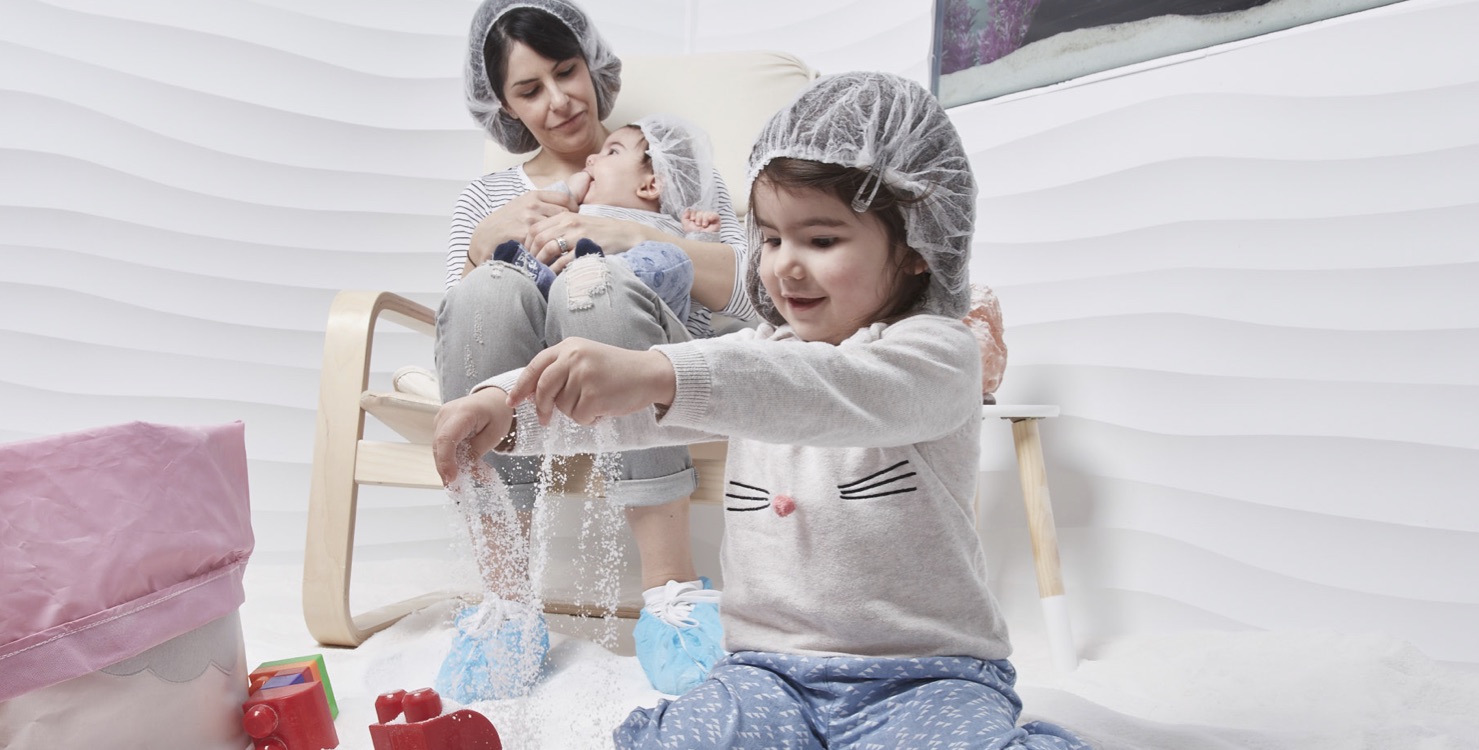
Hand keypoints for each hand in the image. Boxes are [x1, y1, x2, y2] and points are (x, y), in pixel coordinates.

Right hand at [432, 388, 514, 484]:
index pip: (446, 438)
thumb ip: (477, 451)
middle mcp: (446, 414)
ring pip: (439, 449)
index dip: (446, 461)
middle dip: (447, 469)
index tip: (452, 479)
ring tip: (471, 477)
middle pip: (440, 447)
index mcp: (463, 412)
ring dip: (452, 466)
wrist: (493, 398)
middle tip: (458, 490)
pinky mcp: (441, 425)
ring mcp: (441, 419)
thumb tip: (462, 470)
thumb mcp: (494, 434)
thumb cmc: (497, 413)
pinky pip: (443, 446)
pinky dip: (453, 459)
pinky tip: (467, 468)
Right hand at [468, 189, 577, 266]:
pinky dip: (552, 248)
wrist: (486, 237)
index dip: (574, 209)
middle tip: (570, 235)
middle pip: (565, 214)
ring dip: (561, 238)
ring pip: (558, 228)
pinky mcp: (525, 234)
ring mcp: (529, 219)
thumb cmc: (507, 223)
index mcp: (533, 196)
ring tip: (563, 245)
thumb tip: (568, 205)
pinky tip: (552, 253)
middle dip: (568, 226)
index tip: (574, 219)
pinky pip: (547, 242)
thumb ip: (542, 204)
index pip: (566, 199)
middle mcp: (532, 205)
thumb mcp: (523, 206)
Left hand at [507, 338, 676, 425]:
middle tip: (545, 419)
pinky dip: (590, 419)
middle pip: (542, 389)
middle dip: (542, 407)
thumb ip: (561, 369)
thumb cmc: (617, 370)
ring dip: (576, 411)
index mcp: (569, 346)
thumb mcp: (586, 358)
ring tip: (597, 400)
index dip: (521, 386)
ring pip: (562, 406)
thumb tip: (531, 392)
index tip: (511, 401)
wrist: (649, 374)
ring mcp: (584, 375)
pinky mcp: (594, 394)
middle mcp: (574, 357)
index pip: (535, 367)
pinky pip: (579, 417)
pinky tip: (604, 408)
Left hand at [525, 212, 649, 265]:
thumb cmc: (601, 232)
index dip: (527, 242)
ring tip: (540, 271)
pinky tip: (554, 275)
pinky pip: (564, 260)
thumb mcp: (579, 224)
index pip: (536, 227)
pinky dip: (556, 269)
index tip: (527, 254)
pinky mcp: (585, 247)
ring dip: (541, 262)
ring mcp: (577, 235)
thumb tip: (540, 244)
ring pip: (548, 248)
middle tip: (531, 265)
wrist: (625, 235)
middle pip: (538, 237)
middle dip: (531, 253)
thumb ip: (561, 229)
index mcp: (564, 216)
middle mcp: (568, 222)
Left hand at [682, 208, 720, 234]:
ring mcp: (710, 220)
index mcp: (696, 220)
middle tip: (698, 225)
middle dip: (698, 217)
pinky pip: (715, 215)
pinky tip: (709, 220)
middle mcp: (703, 219)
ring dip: (704, 219)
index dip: (693, 214)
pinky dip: (712, 216)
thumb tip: (687, 209)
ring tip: (704, 226)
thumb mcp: (686, 226)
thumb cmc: (694, 235)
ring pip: (707, 213)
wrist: (701, 241)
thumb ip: (684, 217)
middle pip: (700, 211)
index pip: (695, 211)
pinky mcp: (717, 222)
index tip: (692, 220)